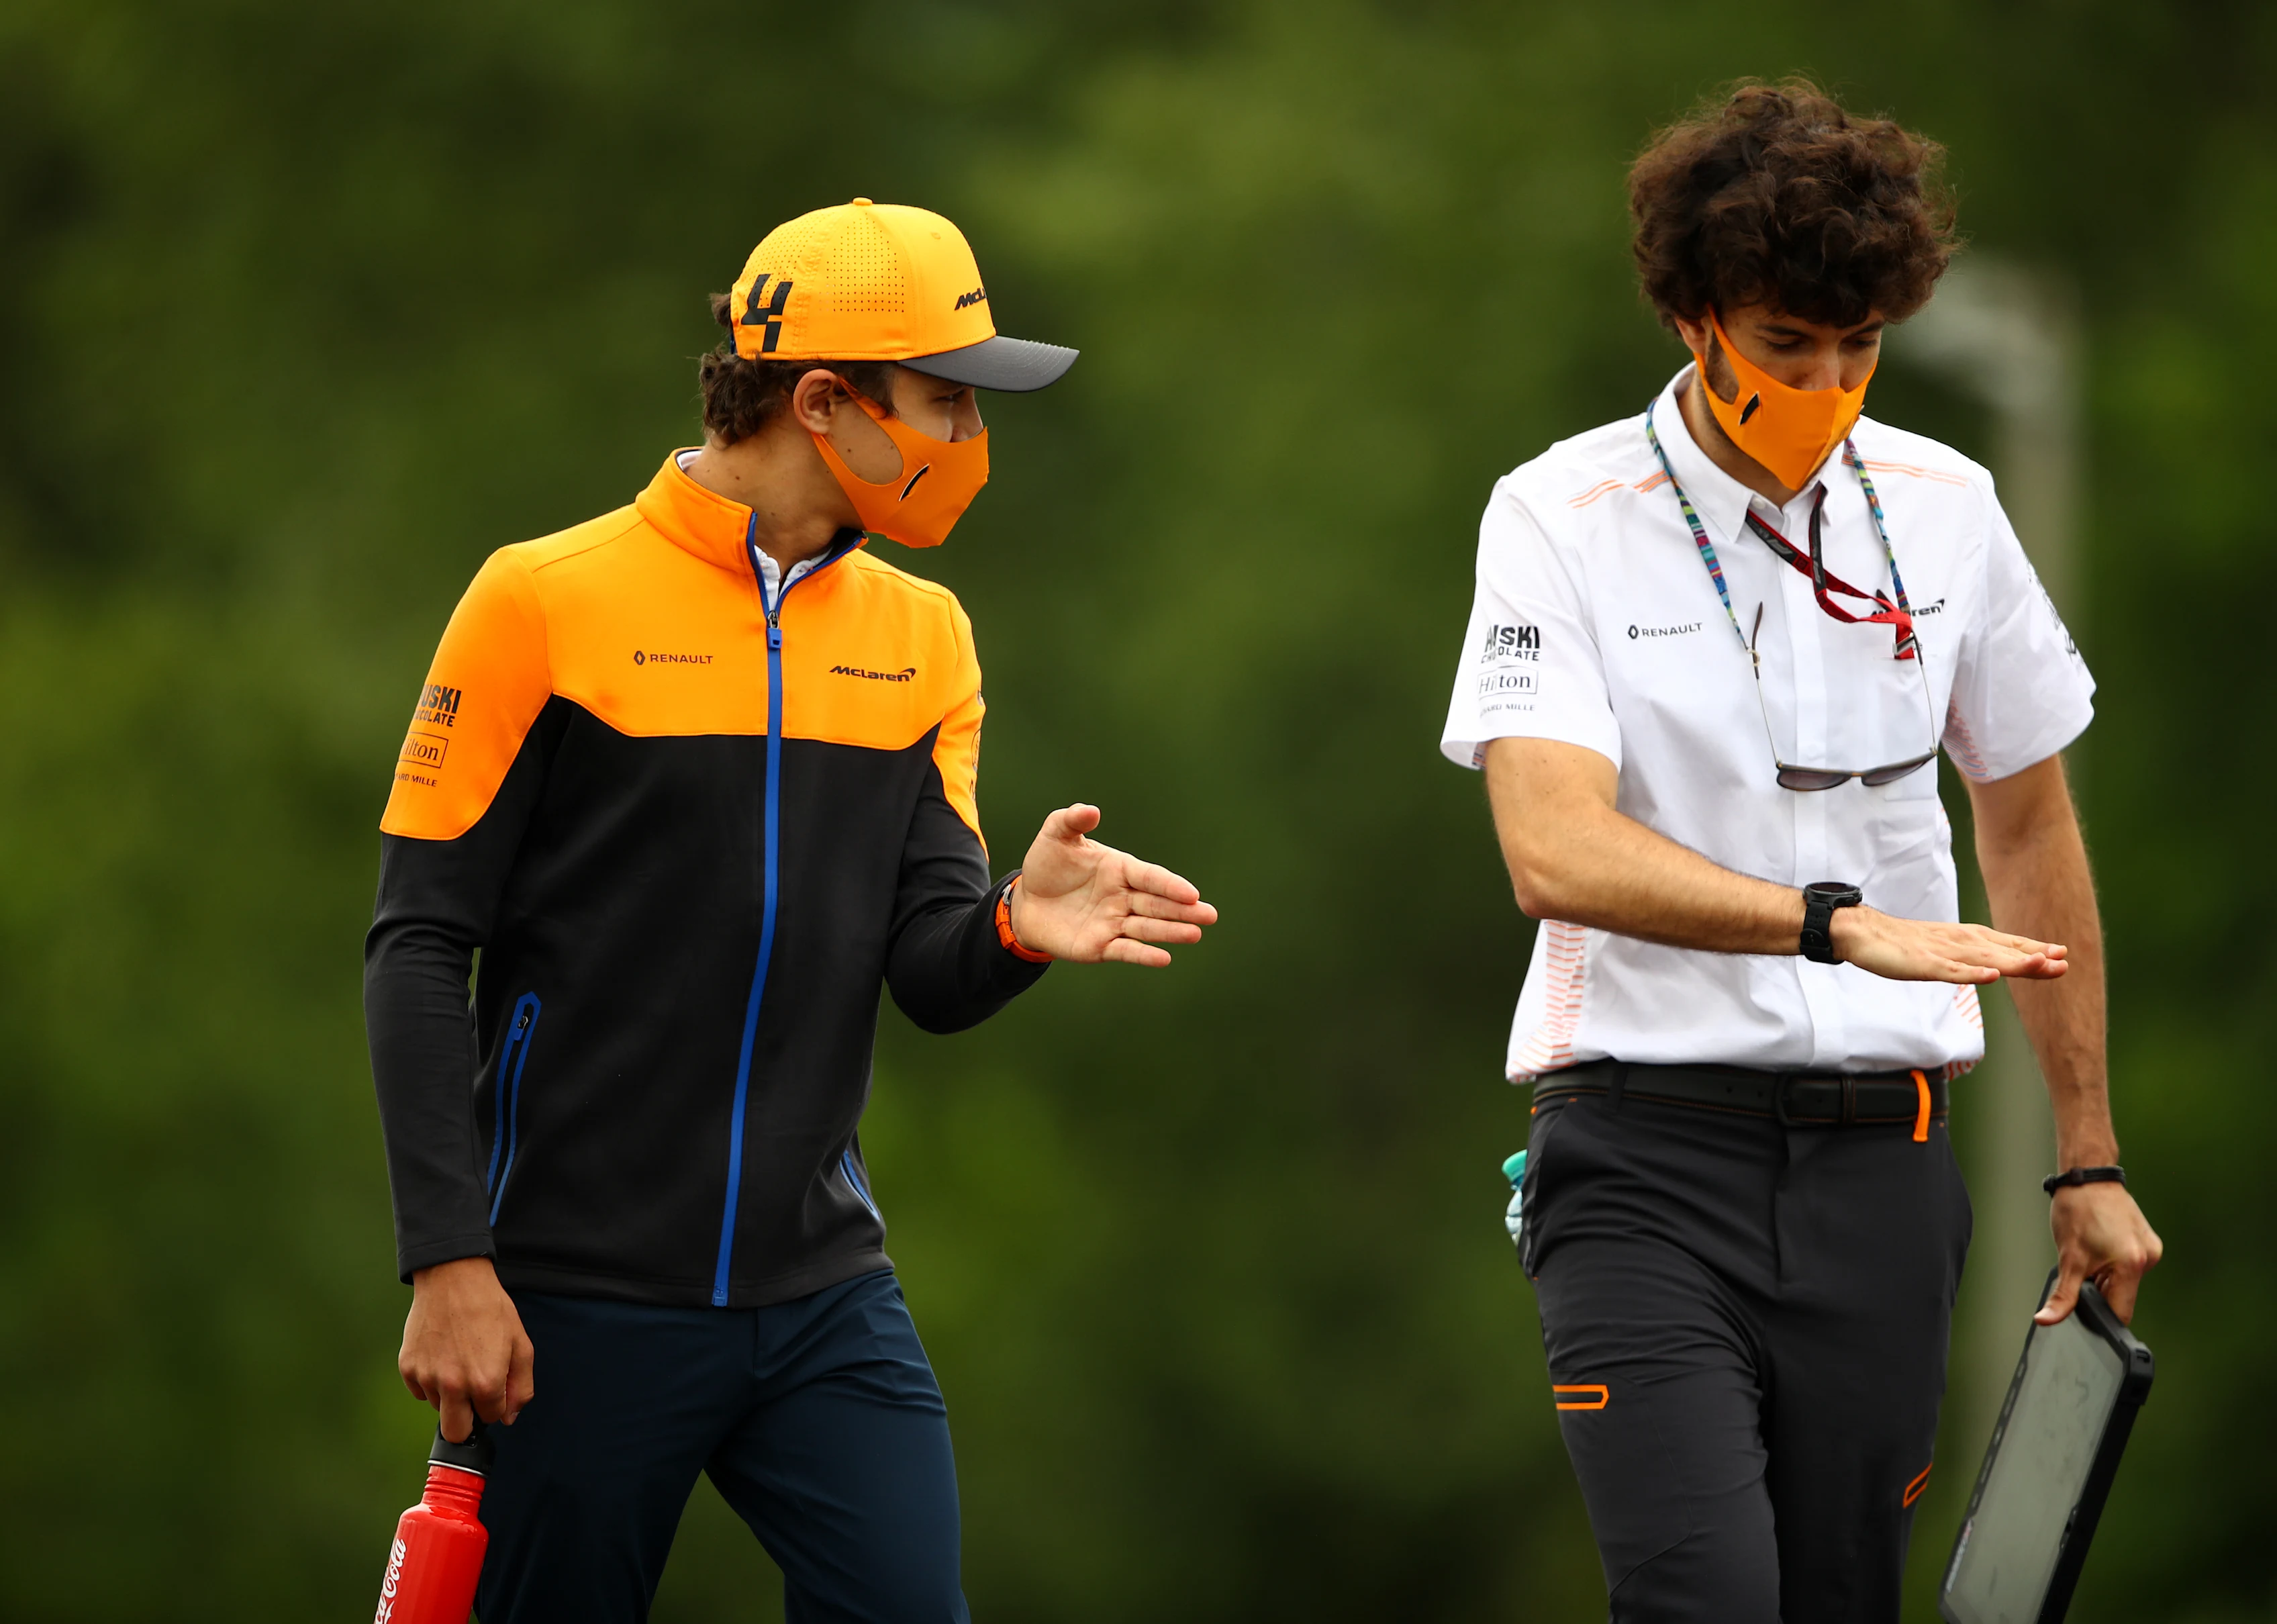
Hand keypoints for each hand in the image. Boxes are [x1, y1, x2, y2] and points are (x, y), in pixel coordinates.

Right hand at [400, 1256, 534, 1440]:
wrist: (453, 1278)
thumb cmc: (490, 1308)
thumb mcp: (521, 1344)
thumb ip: (521, 1387)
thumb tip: (509, 1417)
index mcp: (486, 1382)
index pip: (491, 1418)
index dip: (496, 1403)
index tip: (495, 1386)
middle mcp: (453, 1386)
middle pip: (455, 1433)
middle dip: (467, 1420)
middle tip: (473, 1394)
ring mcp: (427, 1377)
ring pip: (439, 1407)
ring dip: (449, 1394)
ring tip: (458, 1359)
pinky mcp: (408, 1368)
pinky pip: (420, 1390)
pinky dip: (431, 1381)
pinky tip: (441, 1354)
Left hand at [1006, 804, 1217, 966]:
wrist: (1027, 902)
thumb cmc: (1047, 865)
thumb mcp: (1056, 837)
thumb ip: (1072, 821)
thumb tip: (1091, 810)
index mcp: (1120, 869)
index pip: (1150, 876)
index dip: (1170, 885)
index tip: (1191, 893)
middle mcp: (1123, 897)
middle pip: (1157, 904)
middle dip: (1183, 910)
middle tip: (1209, 915)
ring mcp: (1114, 923)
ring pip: (1147, 928)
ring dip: (1170, 932)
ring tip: (1194, 934)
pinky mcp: (1101, 947)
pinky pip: (1126, 950)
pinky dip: (1144, 955)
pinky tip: (1164, 958)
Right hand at [1829, 906, 2067, 984]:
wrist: (1863, 933)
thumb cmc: (1902, 944)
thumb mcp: (1942, 949)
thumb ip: (1968, 957)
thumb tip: (1995, 965)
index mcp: (1965, 938)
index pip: (2006, 945)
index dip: (2034, 950)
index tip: (2061, 955)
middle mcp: (1959, 942)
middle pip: (2002, 951)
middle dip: (2034, 957)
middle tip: (2063, 962)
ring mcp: (1942, 953)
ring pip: (1983, 959)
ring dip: (2013, 963)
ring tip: (2040, 965)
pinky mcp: (1923, 963)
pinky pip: (1951, 971)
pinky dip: (1971, 973)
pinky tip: (1989, 975)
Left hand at [2037, 1182, 2162, 1325]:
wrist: (2087, 1178)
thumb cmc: (2077, 1210)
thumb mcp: (2068, 1258)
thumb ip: (2062, 1295)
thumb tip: (2047, 1319)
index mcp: (2132, 1265)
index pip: (2121, 1312)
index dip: (2101, 1317)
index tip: (2085, 1315)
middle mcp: (2147, 1258)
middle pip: (2123, 1296)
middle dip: (2100, 1292)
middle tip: (2082, 1271)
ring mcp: (2150, 1249)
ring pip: (2125, 1281)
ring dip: (2106, 1278)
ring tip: (2091, 1254)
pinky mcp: (2147, 1241)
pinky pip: (2129, 1265)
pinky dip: (2113, 1265)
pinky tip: (2100, 1249)